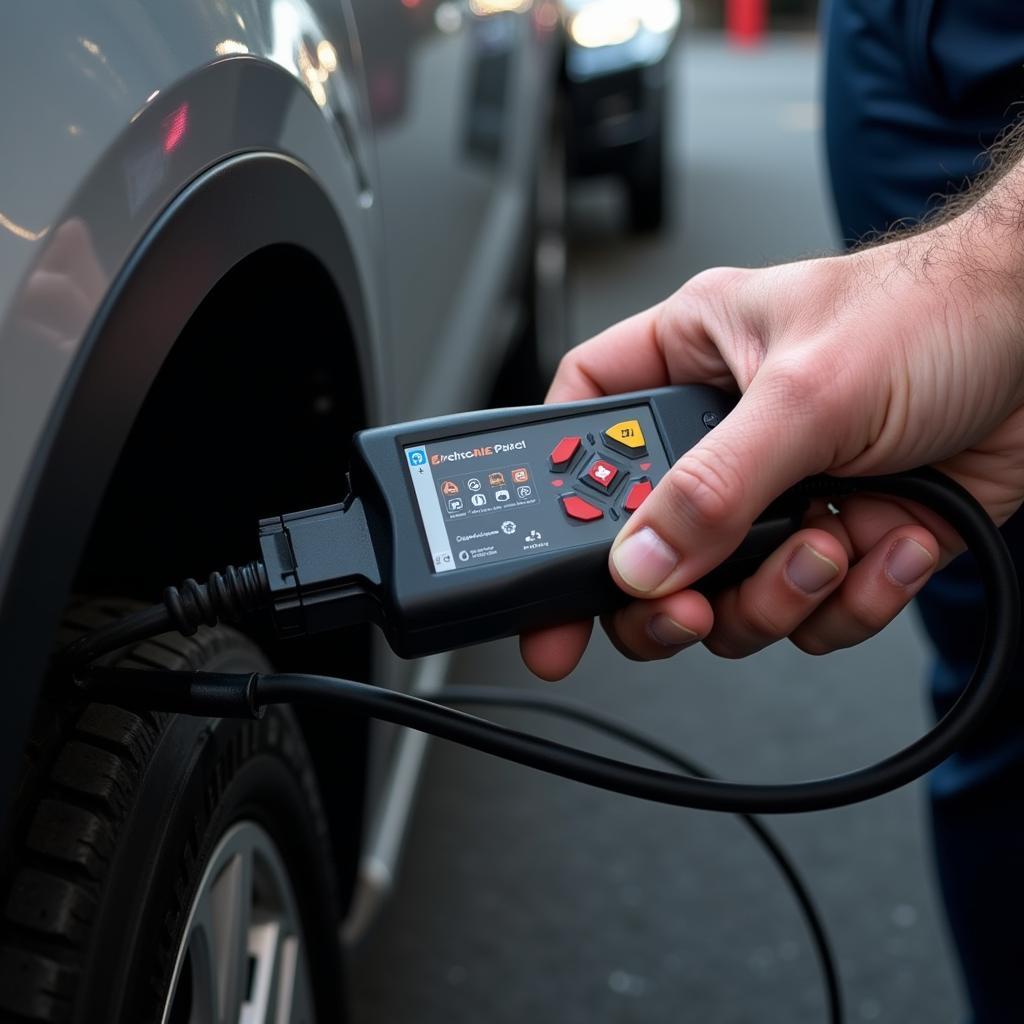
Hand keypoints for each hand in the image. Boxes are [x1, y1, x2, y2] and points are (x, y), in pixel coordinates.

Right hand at [521, 218, 1023, 679]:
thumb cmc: (937, 316)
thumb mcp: (807, 394)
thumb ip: (714, 486)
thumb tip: (639, 560)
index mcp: (692, 363)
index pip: (587, 426)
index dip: (559, 493)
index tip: (553, 565)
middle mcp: (727, 438)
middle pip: (647, 543)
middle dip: (673, 592)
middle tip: (688, 608)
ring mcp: (782, 497)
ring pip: (728, 596)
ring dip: (781, 595)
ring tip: (828, 547)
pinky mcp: (841, 541)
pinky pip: (812, 614)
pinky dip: (853, 599)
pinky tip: (891, 543)